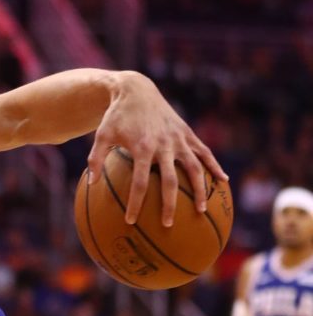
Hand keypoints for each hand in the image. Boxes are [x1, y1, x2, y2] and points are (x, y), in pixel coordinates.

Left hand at [87, 73, 227, 226]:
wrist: (136, 91)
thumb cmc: (115, 117)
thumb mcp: (101, 136)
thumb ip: (95, 160)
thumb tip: (91, 184)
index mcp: (141, 148)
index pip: (139, 183)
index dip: (135, 203)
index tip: (130, 221)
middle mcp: (163, 145)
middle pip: (170, 181)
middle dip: (169, 204)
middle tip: (168, 224)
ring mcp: (178, 139)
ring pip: (194, 168)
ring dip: (199, 190)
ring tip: (201, 210)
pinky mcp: (187, 133)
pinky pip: (204, 152)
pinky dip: (214, 166)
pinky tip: (224, 181)